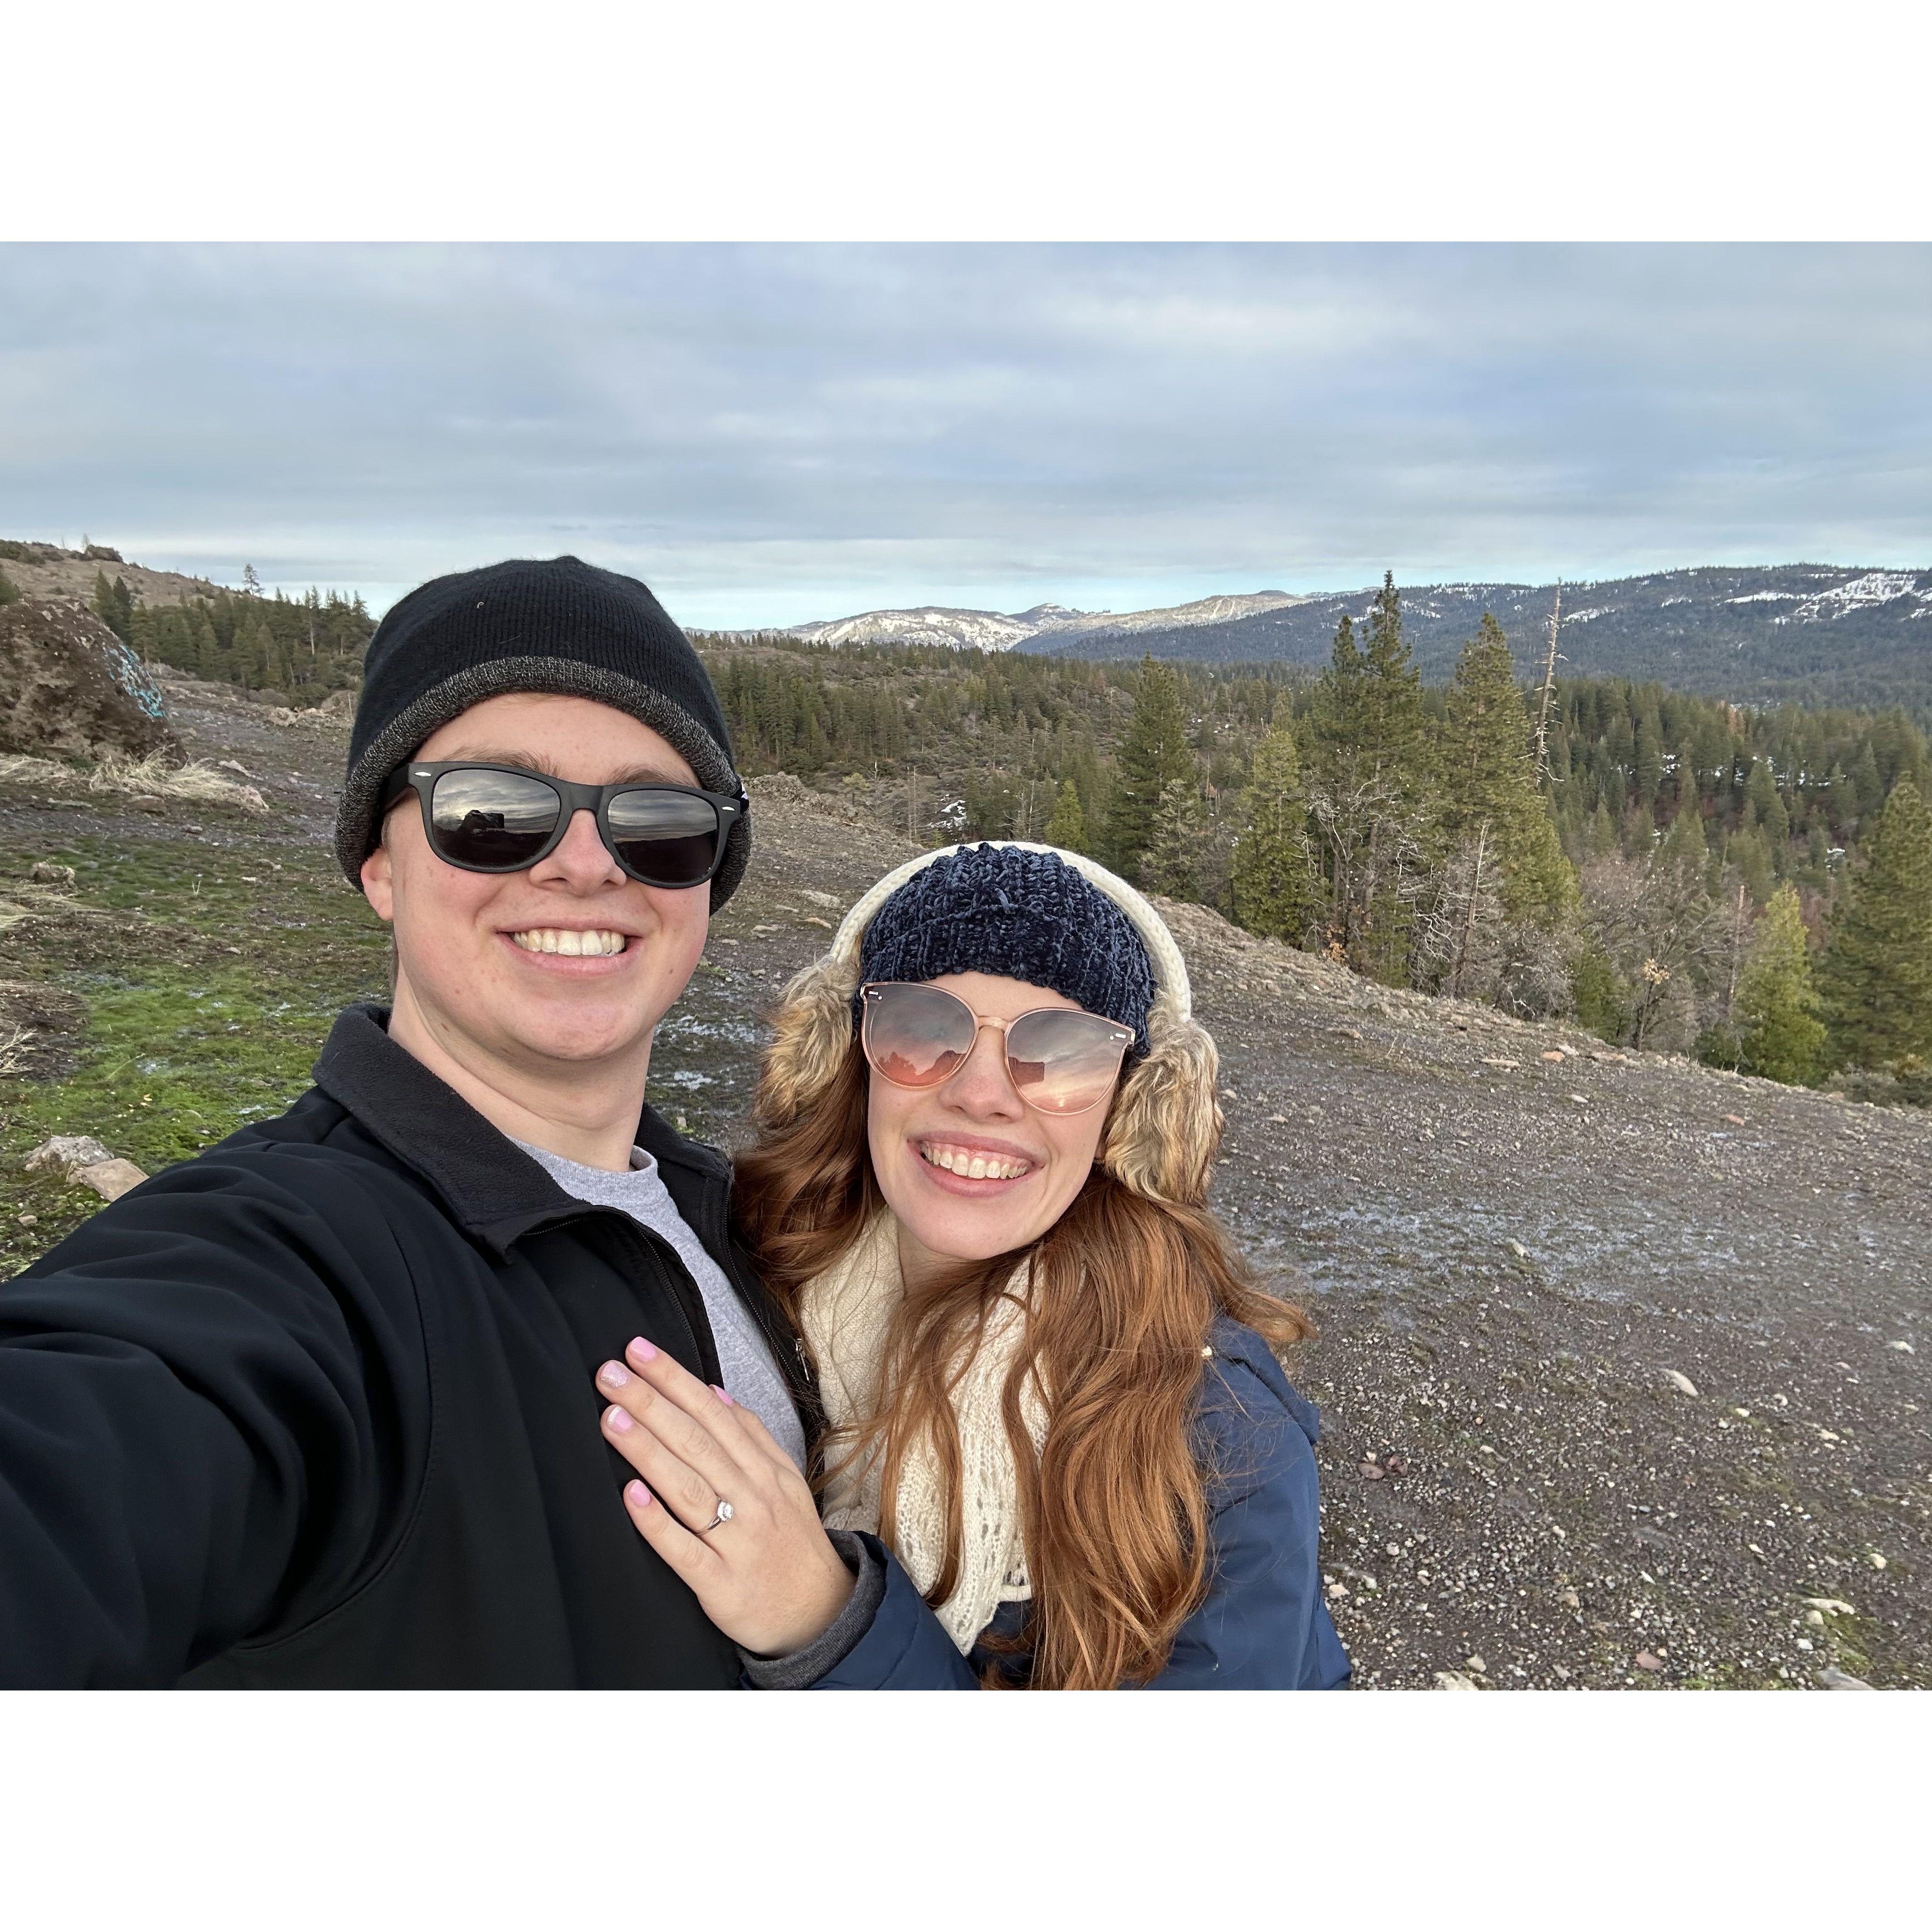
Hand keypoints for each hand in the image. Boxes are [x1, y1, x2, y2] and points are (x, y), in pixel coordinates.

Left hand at [595, 1337, 854, 1656]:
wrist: (818, 1613)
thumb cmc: (790, 1540)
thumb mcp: (784, 1480)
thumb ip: (751, 1436)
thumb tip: (714, 1392)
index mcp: (764, 1470)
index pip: (713, 1413)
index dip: (674, 1379)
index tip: (638, 1351)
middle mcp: (752, 1498)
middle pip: (697, 1443)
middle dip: (652, 1403)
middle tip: (610, 1374)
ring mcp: (737, 1540)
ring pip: (688, 1488)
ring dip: (648, 1450)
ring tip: (612, 1418)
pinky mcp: (721, 1583)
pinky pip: (686, 1550)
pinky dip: (658, 1522)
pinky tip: (631, 1496)